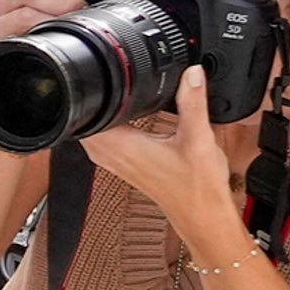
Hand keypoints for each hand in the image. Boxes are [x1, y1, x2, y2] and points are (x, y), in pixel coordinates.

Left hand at [78, 67, 246, 243]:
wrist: (202, 215)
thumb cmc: (197, 186)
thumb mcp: (198, 138)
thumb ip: (192, 102)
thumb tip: (191, 73)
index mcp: (121, 145)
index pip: (88, 113)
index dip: (95, 92)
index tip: (108, 77)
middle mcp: (112, 154)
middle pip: (87, 119)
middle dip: (100, 99)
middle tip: (119, 83)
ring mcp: (115, 162)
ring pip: (95, 130)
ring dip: (105, 113)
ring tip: (123, 96)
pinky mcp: (124, 165)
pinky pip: (106, 139)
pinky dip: (113, 125)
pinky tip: (129, 116)